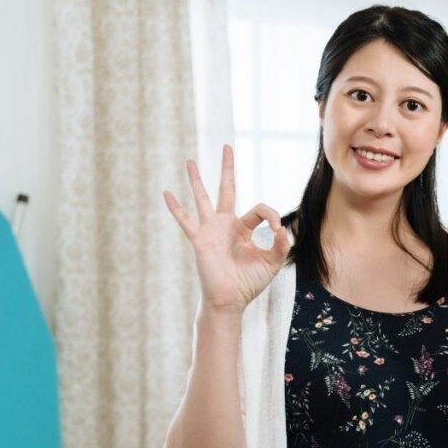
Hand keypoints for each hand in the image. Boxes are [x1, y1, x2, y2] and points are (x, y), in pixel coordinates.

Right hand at [162, 144, 290, 313]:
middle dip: (227, 168)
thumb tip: (281, 228)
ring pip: (203, 198)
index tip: (277, 228)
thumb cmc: (249, 283)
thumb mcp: (272, 262)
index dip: (271, 215)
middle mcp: (226, 225)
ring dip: (196, 180)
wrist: (229, 300)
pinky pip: (186, 221)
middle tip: (227, 147)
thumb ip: (280, 245)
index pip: (260, 210)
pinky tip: (166, 193)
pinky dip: (176, 208)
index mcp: (244, 229)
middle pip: (227, 189)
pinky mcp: (200, 239)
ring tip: (189, 161)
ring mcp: (211, 230)